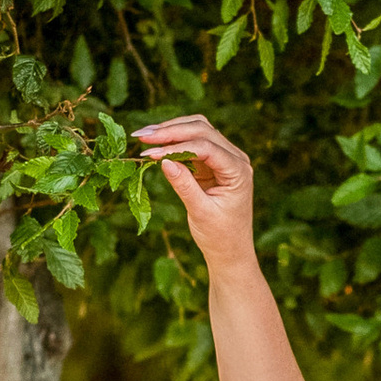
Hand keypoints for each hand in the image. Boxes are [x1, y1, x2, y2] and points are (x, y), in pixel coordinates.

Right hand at [134, 113, 256, 275]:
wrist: (230, 251)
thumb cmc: (220, 236)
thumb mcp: (200, 212)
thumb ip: (185, 185)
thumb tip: (164, 161)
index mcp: (238, 170)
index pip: (206, 147)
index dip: (176, 145)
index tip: (150, 151)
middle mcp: (235, 158)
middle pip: (202, 130)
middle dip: (170, 131)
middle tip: (141, 136)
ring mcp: (224, 158)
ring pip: (197, 130)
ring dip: (170, 131)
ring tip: (144, 136)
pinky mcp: (212, 163)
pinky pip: (192, 144)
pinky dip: (173, 142)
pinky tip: (154, 146)